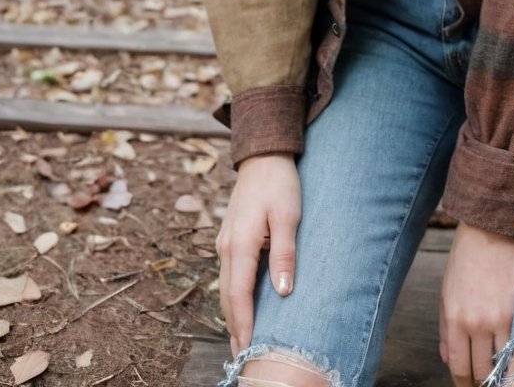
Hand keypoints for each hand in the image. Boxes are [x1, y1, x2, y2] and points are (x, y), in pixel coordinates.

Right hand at [216, 154, 301, 355]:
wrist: (263, 156)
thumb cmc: (279, 184)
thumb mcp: (288, 216)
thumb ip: (284, 254)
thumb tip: (283, 292)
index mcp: (240, 243)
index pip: (239, 294)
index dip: (244, 324)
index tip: (248, 349)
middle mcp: (226, 247)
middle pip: (228, 297)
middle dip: (235, 328)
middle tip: (244, 357)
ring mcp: (224, 242)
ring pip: (226, 287)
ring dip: (233, 315)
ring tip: (242, 342)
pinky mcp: (229, 239)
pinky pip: (229, 275)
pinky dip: (233, 297)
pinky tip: (241, 309)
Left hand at [439, 221, 513, 386]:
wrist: (490, 229)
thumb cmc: (465, 258)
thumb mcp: (446, 291)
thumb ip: (445, 329)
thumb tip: (448, 359)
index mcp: (455, 318)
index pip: (460, 367)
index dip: (464, 384)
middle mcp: (478, 322)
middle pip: (483, 371)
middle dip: (483, 380)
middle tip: (486, 380)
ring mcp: (501, 317)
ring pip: (504, 361)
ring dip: (502, 368)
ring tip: (502, 369)